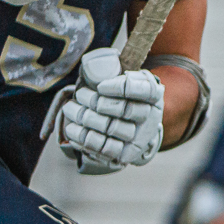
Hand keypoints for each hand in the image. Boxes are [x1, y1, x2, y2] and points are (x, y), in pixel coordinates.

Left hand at [41, 48, 163, 174]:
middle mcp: (150, 117)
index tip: (100, 85)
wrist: (133, 126)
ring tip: (70, 108)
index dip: (120, 88)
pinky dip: (85, 139)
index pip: (144, 90)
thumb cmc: (124, 97)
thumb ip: (114, 70)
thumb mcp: (125, 79)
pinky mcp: (124, 154)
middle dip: (97, 101)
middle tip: (80, 94)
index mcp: (153, 95)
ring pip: (111, 129)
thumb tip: (93, 68)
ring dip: (86, 118)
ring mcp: (138, 138)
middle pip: (124, 110)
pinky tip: (72, 129)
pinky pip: (104, 149)